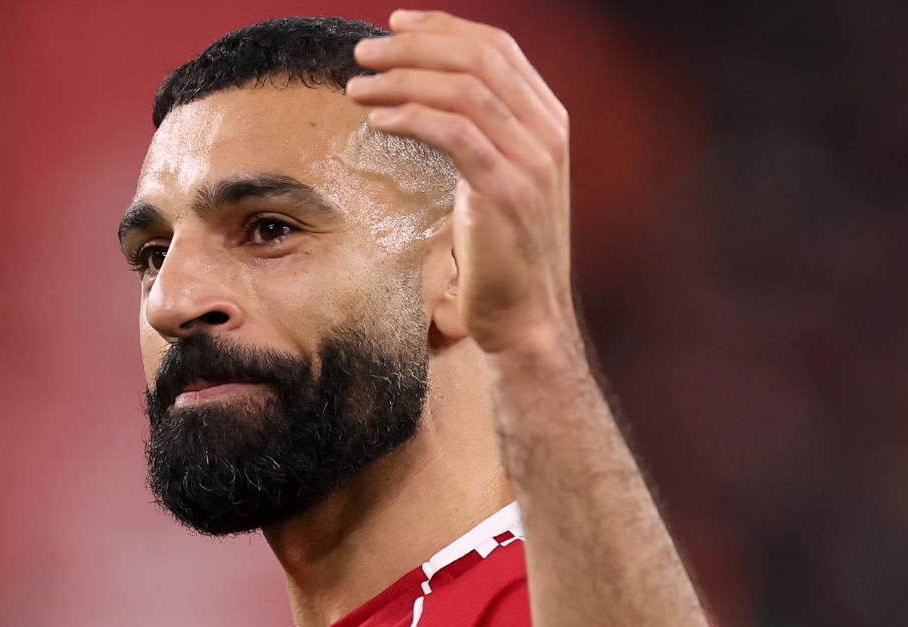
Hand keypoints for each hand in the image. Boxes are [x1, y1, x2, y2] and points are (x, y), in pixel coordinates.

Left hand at [349, 10, 578, 358]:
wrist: (526, 316)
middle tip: (364, 52)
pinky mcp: (505, 190)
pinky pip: (453, 133)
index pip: (498, 48)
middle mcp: (547, 132)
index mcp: (549, 121)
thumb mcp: (498, 181)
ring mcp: (531, 160)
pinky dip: (410, 117)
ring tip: (358, 86)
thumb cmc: (502, 254)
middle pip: (479, 58)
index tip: (395, 25)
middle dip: (415, 46)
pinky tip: (377, 121)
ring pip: (463, 89)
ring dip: (402, 79)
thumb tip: (428, 97)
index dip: (444, 27)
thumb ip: (481, 136)